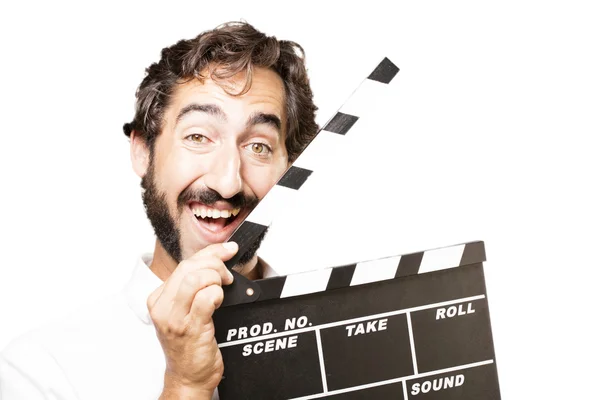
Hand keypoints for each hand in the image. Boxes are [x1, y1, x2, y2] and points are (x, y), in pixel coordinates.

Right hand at [148, 242, 237, 398]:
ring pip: (195, 279)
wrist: (188, 378)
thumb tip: (218, 260)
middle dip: (215, 263)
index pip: (184, 264)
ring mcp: (175, 319)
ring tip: (223, 288)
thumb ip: (195, 287)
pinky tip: (220, 301)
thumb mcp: (186, 311)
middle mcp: (163, 308)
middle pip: (189, 267)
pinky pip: (205, 299)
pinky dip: (217, 294)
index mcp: (159, 299)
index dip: (210, 252)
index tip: (228, 249)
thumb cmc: (190, 344)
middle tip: (228, 274)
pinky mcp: (190, 329)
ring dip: (215, 278)